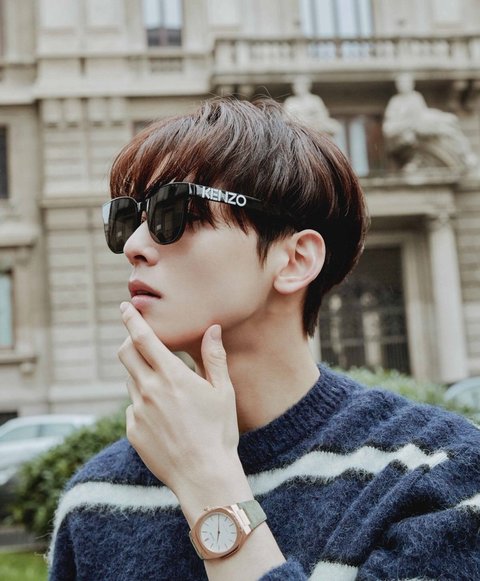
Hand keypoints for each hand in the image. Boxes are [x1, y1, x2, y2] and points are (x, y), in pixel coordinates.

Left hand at [117, 302, 245, 511]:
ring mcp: (138, 412)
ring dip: (141, 375)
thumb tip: (212, 329)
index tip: (124, 307)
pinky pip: (133, 408)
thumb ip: (213, 357)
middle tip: (141, 343)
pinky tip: (165, 419)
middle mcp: (149, 390)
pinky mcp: (133, 432)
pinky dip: (144, 404)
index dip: (132, 320)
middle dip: (130, 342)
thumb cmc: (218, 431)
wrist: (204, 475)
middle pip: (126, 354)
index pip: (144, 338)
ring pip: (130, 381)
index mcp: (172, 376)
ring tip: (166, 391)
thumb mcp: (222, 391)